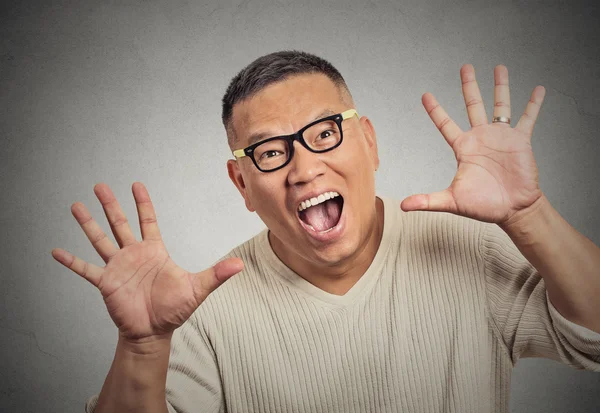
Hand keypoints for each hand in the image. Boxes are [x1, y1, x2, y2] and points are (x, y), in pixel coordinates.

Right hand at [52, 182, 243, 342]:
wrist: (153, 332)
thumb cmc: (174, 310)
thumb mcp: (197, 289)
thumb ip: (216, 275)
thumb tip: (239, 265)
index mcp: (154, 251)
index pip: (147, 221)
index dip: (143, 203)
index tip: (136, 184)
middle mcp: (133, 255)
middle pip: (120, 223)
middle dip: (110, 204)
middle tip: (99, 185)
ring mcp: (118, 267)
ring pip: (100, 240)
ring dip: (88, 224)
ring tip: (76, 206)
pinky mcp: (105, 283)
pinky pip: (85, 269)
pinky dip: (71, 261)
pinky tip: (56, 251)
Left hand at [401, 64, 545, 224]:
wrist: (513, 211)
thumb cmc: (483, 206)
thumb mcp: (452, 201)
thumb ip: (428, 201)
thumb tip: (403, 207)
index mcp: (464, 148)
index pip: (445, 123)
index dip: (435, 109)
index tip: (425, 94)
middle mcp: (481, 138)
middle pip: (472, 105)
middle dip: (469, 86)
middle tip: (465, 67)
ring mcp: (501, 137)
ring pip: (500, 105)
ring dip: (500, 86)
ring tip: (499, 67)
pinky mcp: (521, 141)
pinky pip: (527, 118)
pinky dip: (533, 104)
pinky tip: (538, 89)